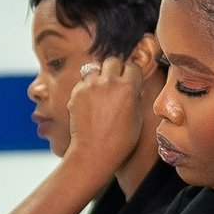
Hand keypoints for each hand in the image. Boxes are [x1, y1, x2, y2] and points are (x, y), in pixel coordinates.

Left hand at [64, 54, 148, 174]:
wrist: (94, 152)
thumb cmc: (120, 141)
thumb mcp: (137, 119)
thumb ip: (136, 99)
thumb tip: (135, 89)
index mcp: (129, 88)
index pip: (133, 66)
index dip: (133, 74)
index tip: (131, 80)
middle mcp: (109, 82)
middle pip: (113, 61)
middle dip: (115, 69)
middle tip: (115, 82)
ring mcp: (90, 86)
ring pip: (95, 69)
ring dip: (99, 77)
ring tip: (100, 91)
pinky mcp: (76, 92)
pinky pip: (83, 82)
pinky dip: (86, 88)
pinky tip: (89, 102)